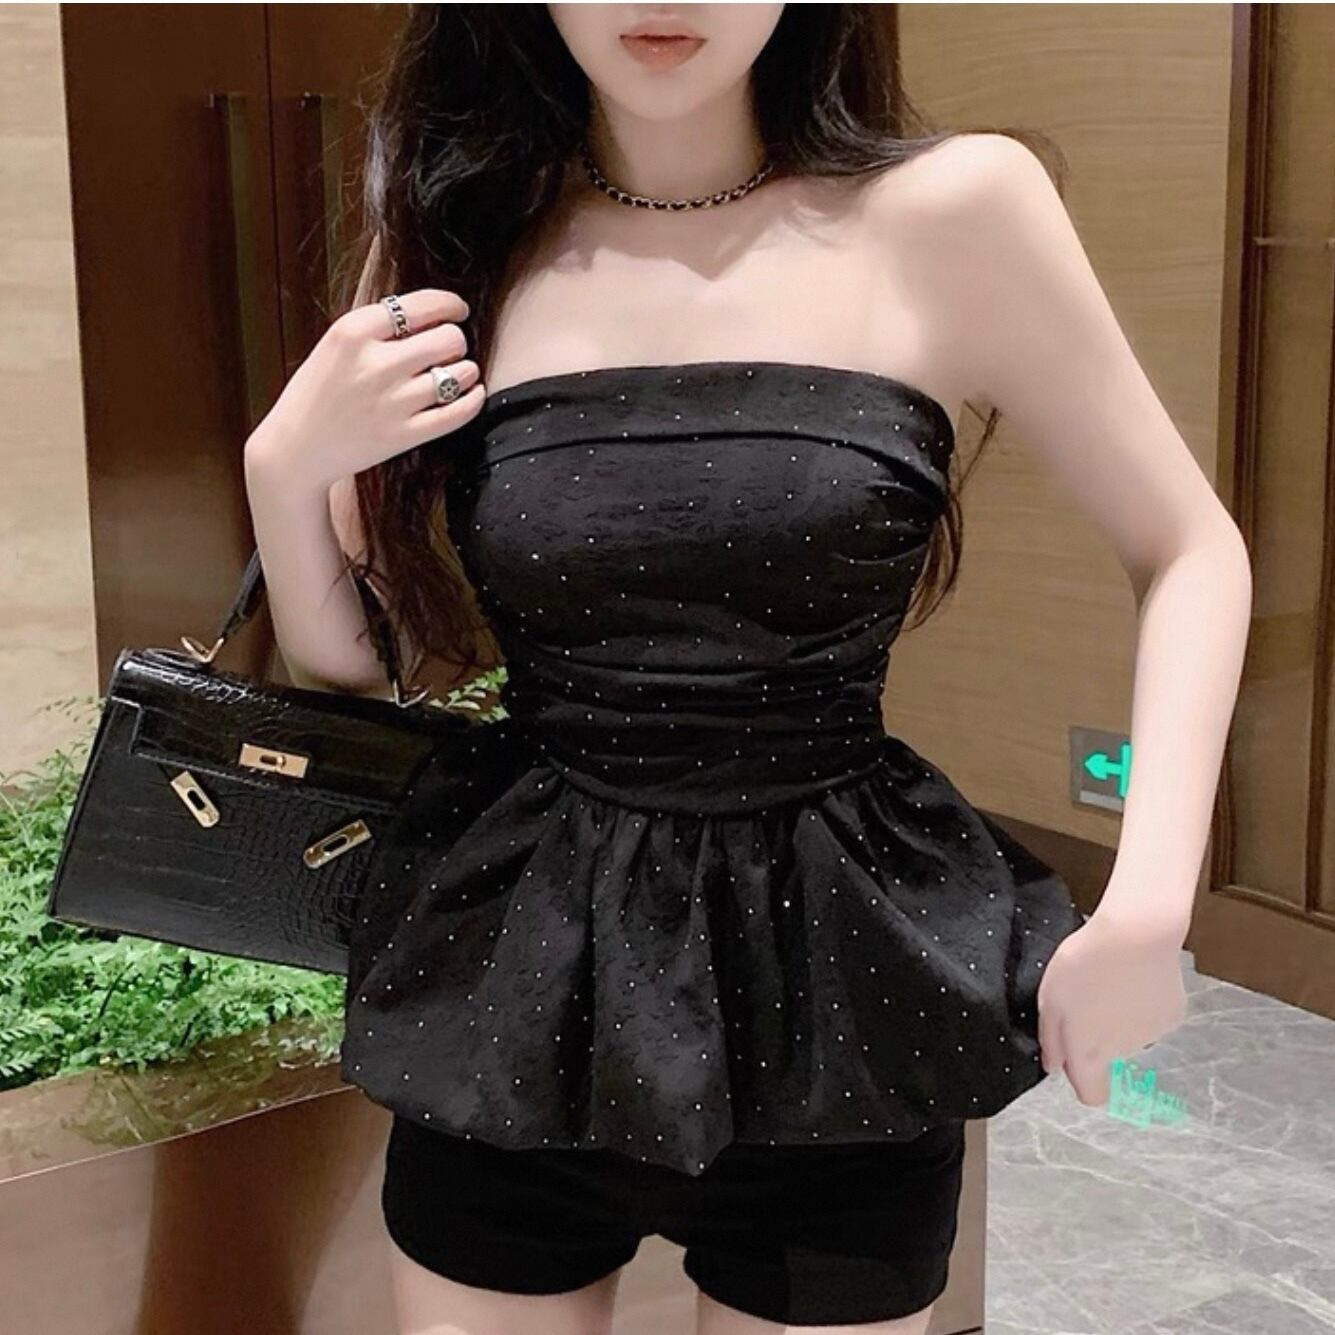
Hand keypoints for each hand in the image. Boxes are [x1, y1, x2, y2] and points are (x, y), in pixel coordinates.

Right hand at [245, 288, 485, 492]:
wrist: (296, 448)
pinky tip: (473, 392)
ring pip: (459, 373)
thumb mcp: (336, 345)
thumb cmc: (317, 393)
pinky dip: (473, 399)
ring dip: (466, 370)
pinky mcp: (403, 435)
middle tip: (450, 349)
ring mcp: (392, 402)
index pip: (421, 305)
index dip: (449, 304)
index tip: (458, 310)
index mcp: (354, 332)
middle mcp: (375, 364)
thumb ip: (378, 327)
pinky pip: (458, 413)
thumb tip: (433, 313)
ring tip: (458, 373)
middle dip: (456, 340)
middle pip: (448, 338)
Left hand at [1034, 907, 1187, 1107]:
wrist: (1136, 936)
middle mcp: (1124, 1053)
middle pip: (1108, 1057)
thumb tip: (1055, 1068)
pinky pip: (1151, 1015)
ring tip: (1109, 981)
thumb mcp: (1049, 1000)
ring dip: (1119, 1017)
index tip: (1076, 1059)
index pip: (1093, 1095)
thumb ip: (1051, 1040)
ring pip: (1130, 1034)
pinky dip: (1143, 1002)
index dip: (1083, 1082)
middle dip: (1096, 1036)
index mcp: (1091, 1053)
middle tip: (1086, 999)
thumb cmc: (1084, 965)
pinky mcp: (1172, 1014)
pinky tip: (1135, 976)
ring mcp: (1152, 1035)